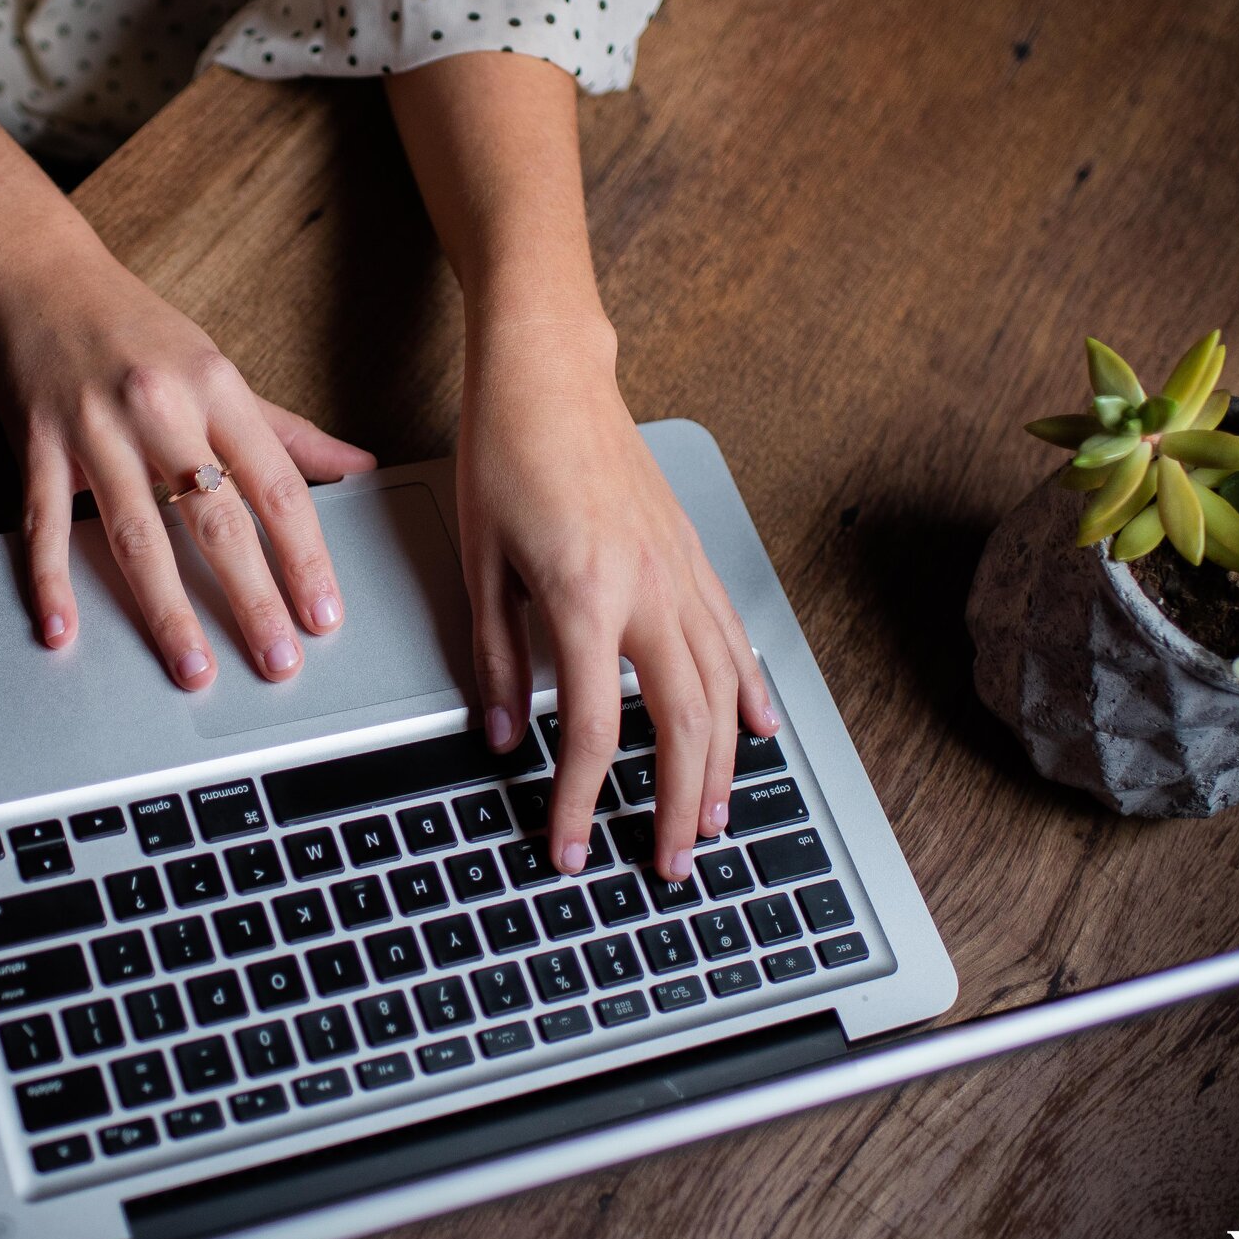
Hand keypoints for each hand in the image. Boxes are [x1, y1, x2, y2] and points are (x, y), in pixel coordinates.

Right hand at [0, 230, 375, 687]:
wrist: (38, 276)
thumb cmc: (136, 330)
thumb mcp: (219, 369)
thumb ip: (286, 431)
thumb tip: (360, 469)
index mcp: (215, 388)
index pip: (275, 486)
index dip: (305, 555)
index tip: (323, 614)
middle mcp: (159, 407)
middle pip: (215, 518)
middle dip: (252, 597)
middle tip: (277, 661)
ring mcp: (94, 428)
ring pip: (137, 532)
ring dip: (167, 610)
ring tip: (193, 668)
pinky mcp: (36, 443)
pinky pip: (44, 523)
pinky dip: (52, 581)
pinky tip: (64, 631)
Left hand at [458, 322, 779, 881]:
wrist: (549, 371)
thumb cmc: (504, 453)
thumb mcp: (479, 562)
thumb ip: (500, 658)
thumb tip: (506, 737)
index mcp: (586, 597)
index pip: (595, 730)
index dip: (582, 802)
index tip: (571, 849)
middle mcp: (647, 589)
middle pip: (681, 724)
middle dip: (677, 805)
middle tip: (670, 866)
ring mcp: (680, 570)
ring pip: (721, 688)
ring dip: (722, 765)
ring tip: (713, 822)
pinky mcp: (691, 553)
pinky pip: (733, 637)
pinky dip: (750, 692)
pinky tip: (758, 732)